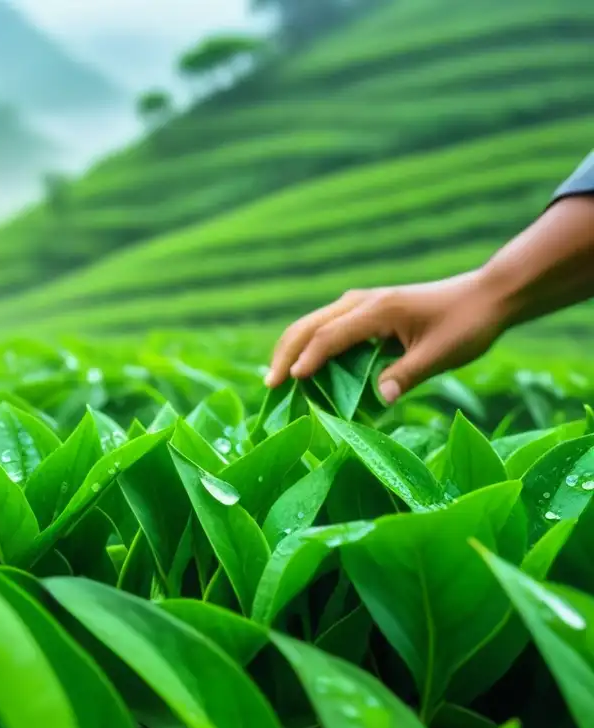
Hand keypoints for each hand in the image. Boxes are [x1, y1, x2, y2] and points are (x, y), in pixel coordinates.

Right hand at [265, 271, 510, 402]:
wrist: (486, 296)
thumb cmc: (467, 324)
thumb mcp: (440, 355)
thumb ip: (406, 376)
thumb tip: (379, 401)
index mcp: (377, 310)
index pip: (329, 336)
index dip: (308, 360)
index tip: (290, 382)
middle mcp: (361, 302)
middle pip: (308, 326)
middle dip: (285, 354)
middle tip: (270, 386)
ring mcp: (360, 304)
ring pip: (312, 324)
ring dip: (292, 350)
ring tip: (278, 380)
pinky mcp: (364, 312)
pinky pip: (326, 328)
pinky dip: (309, 347)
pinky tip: (304, 369)